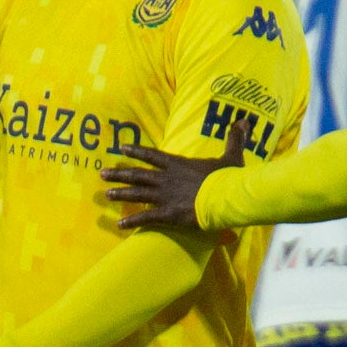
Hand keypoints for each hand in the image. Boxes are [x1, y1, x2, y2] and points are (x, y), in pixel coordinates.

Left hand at [101, 120, 246, 233]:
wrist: (225, 197)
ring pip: (137, 194)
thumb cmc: (228, 178)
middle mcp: (166, 179)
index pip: (152, 155)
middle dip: (119, 174)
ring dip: (120, 194)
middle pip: (138, 175)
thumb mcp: (231, 156)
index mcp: (178, 164)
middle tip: (102, 174)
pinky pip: (145, 218)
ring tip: (105, 195)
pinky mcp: (168, 214)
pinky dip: (132, 222)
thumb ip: (234, 139)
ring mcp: (165, 196)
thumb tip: (244, 121)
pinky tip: (119, 225)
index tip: (121, 149)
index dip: (136, 152)